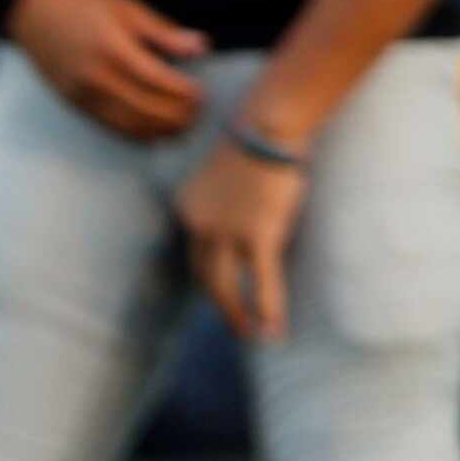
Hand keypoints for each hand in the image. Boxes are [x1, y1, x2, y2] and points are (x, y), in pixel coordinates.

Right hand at [7, 0, 208, 139]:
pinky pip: (109, 125)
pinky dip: (134, 133)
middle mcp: (97, 77)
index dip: (182, 92)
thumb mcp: (127, 7)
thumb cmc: (82, 1)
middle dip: (175, 116)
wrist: (33, 10)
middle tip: (197, 115)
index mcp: (113, 49)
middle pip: (144, 108)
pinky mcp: (74, 103)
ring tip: (180, 129)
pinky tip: (152, 133)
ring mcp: (83, 94)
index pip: (157, 80)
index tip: (202, 95)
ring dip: (157, 130)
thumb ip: (163, 32)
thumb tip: (200, 47)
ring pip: (127, 123)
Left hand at [175, 134, 310, 343]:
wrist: (268, 124)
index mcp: (187, 210)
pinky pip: (260, 280)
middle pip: (205, 277)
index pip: (196, 254)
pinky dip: (265, 306)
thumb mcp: (223, 176)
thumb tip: (245, 226)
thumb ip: (224, 204)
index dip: (211, 277)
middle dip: (222, 306)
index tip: (225, 293)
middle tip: (237, 328)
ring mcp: (225, 232)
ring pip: (225, 287)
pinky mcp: (256, 234)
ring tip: (253, 336)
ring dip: (238, 317)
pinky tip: (273, 327)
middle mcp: (198, 225)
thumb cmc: (255, 141)